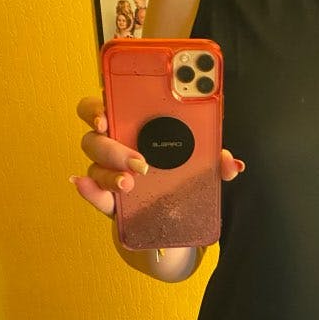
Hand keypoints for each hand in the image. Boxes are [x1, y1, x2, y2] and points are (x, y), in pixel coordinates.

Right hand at [70, 95, 245, 215]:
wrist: (180, 216)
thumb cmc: (183, 176)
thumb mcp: (202, 165)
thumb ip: (216, 161)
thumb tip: (231, 163)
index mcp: (135, 124)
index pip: (107, 103)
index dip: (100, 105)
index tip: (107, 113)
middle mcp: (116, 144)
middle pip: (96, 136)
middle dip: (112, 146)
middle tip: (138, 161)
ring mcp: (110, 172)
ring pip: (95, 165)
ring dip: (109, 173)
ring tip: (130, 183)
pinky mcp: (110, 200)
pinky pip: (95, 194)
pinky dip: (90, 191)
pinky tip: (87, 187)